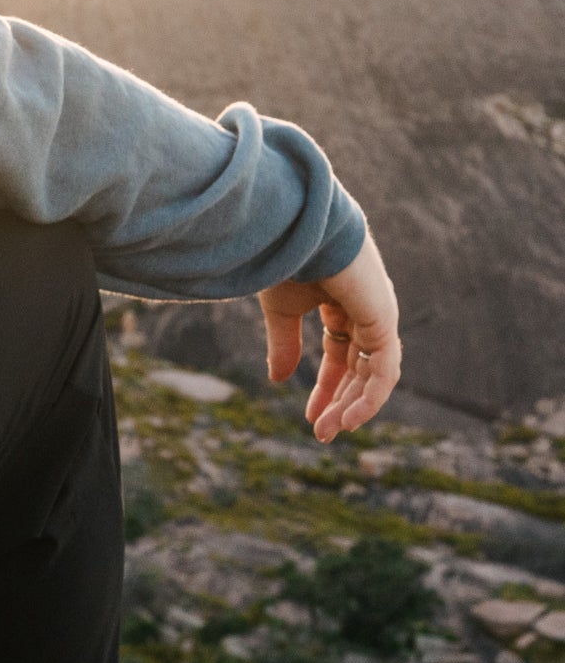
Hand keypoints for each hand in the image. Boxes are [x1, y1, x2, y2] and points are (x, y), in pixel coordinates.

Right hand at [258, 228, 400, 442]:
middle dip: (341, 402)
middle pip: (360, 369)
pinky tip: (350, 418)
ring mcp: (379, 315)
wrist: (295, 228)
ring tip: (331, 431)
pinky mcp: (384, 320)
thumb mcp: (280, 311)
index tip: (311, 417)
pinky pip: (384, 370)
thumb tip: (277, 380)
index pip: (341, 356)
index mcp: (343, 304)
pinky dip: (370, 397)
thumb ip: (283, 345)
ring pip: (374, 374)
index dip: (327, 388)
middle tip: (323, 433)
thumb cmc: (286, 258)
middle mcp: (367, 311)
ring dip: (354, 406)